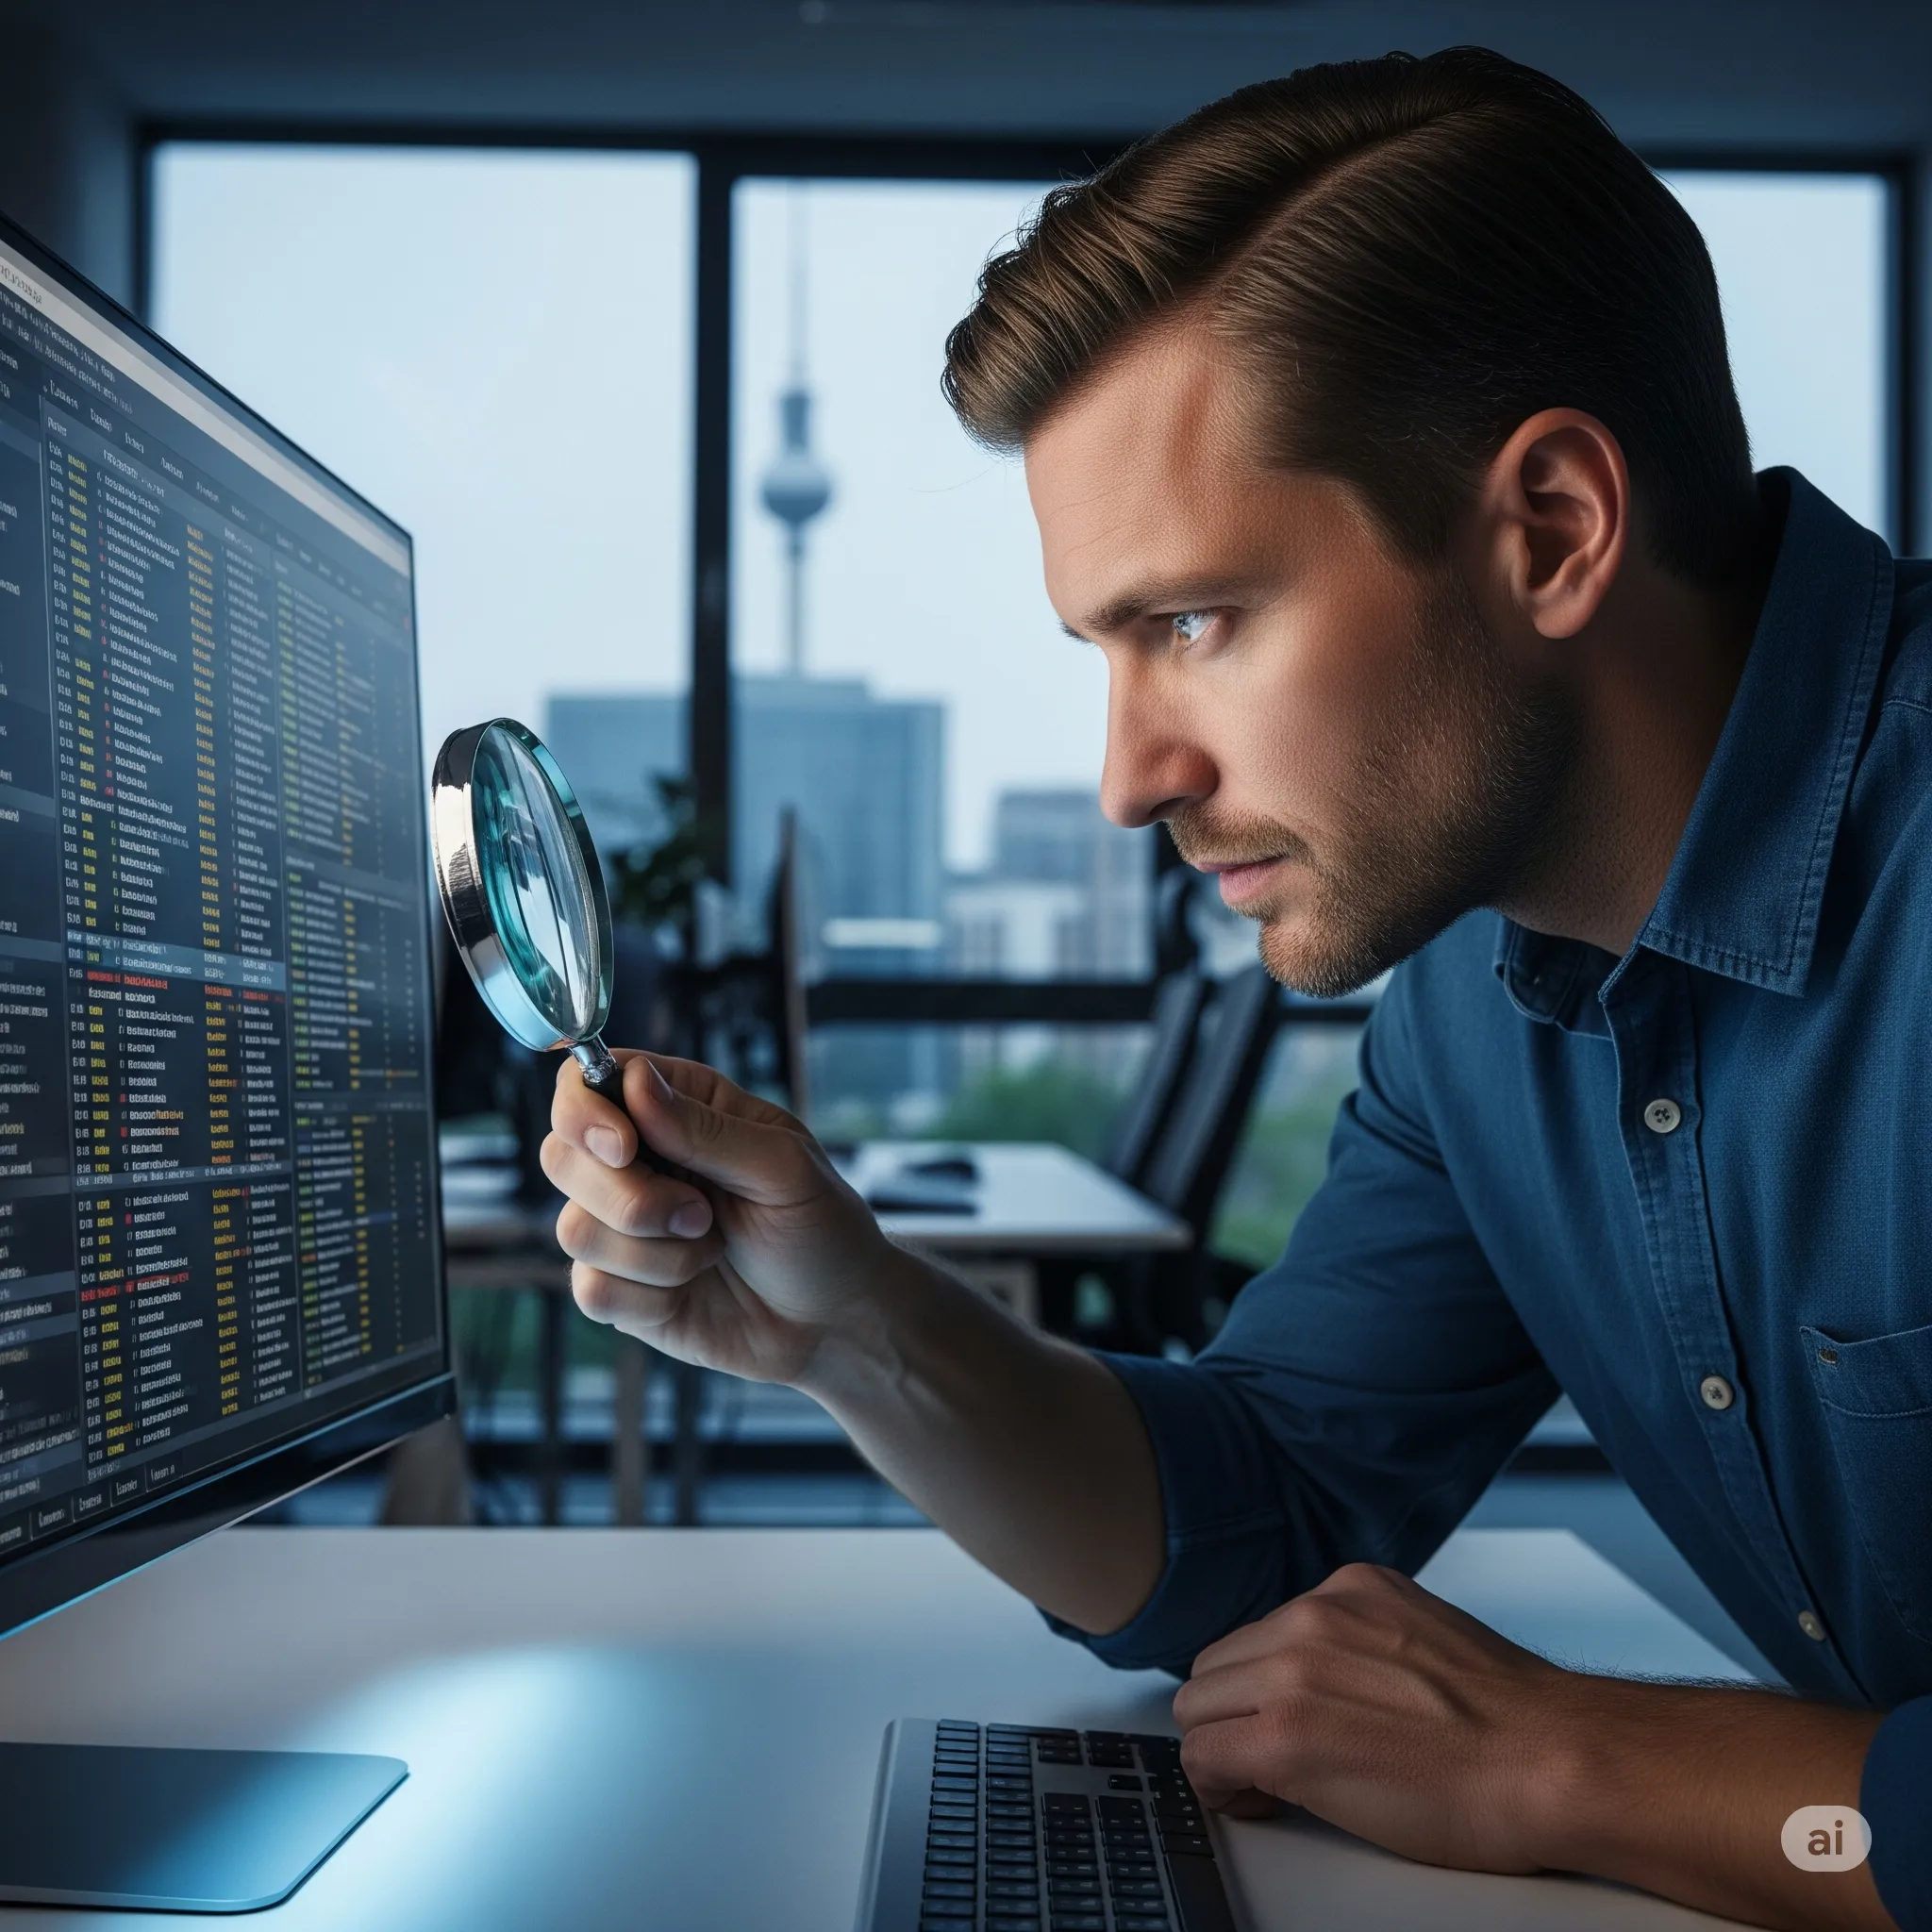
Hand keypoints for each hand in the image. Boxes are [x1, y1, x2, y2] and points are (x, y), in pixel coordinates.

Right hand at [541, 1050, 900, 1384]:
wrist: (835, 1319)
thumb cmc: (822, 1227)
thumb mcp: (783, 1166)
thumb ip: (705, 1128)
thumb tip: (634, 1082)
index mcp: (678, 1109)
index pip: (587, 1084)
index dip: (585, 1111)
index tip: (625, 1145)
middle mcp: (639, 1162)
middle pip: (561, 1155)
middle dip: (630, 1196)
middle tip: (700, 1213)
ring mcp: (622, 1227)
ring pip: (573, 1229)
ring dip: (654, 1253)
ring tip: (712, 1249)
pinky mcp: (620, 1289)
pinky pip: (590, 1290)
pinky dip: (649, 1296)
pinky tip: (692, 1288)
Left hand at [1173, 1563, 1896, 1931]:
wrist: (1554, 1761)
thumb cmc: (1511, 1726)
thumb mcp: (1422, 1642)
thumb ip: (1362, 1644)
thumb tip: (1324, 1681)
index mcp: (1348, 1590)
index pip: (1255, 1637)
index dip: (1256, 1691)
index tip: (1272, 1724)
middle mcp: (1312, 1617)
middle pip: (1213, 1670)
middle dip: (1229, 1718)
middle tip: (1262, 1766)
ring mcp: (1292, 1672)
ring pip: (1198, 1710)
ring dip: (1222, 1750)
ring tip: (1268, 1789)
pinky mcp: (1285, 1736)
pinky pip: (1204, 1758)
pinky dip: (1221, 1787)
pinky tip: (1263, 1803)